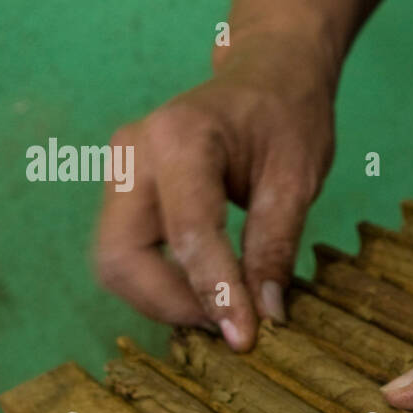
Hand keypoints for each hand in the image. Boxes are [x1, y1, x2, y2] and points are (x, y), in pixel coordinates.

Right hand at [95, 32, 337, 349]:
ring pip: (115, 262)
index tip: (246, 339)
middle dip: (171, 304)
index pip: (189, 235)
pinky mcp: (124, 189)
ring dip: (164, 299)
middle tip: (231, 324)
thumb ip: (275, 247)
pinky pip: (127, 253)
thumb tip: (264, 316)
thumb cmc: (287, 115)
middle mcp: (134, 152)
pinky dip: (161, 283)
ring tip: (226, 308)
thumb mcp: (297, 179)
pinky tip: (207, 291)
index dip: (216, 295)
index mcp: (182, 138)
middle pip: (121, 257)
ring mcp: (121, 170)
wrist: (268, 73)